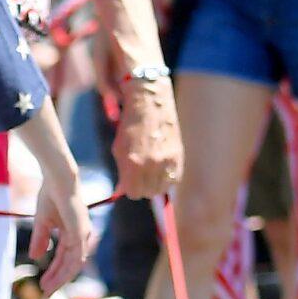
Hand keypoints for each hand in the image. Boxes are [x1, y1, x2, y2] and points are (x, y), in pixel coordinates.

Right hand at [27, 159, 93, 296]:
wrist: (58, 179)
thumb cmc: (51, 194)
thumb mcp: (42, 221)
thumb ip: (40, 239)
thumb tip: (35, 257)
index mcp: (73, 232)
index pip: (64, 257)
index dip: (54, 271)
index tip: (43, 284)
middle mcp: (81, 235)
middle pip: (70, 264)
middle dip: (57, 279)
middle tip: (46, 293)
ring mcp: (83, 234)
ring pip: (73, 264)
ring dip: (60, 278)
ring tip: (47, 289)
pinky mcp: (80, 232)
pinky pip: (74, 256)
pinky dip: (65, 269)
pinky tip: (55, 278)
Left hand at [112, 76, 182, 198]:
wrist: (150, 105)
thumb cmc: (130, 126)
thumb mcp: (119, 149)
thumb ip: (122, 172)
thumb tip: (122, 190)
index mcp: (132, 164)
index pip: (134, 193)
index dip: (130, 189)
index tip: (130, 183)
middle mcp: (151, 165)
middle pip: (148, 193)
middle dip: (142, 188)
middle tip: (140, 178)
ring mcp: (166, 161)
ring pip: (163, 188)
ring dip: (156, 184)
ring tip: (151, 173)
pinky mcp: (178, 156)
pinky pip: (174, 179)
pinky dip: (168, 178)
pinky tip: (162, 169)